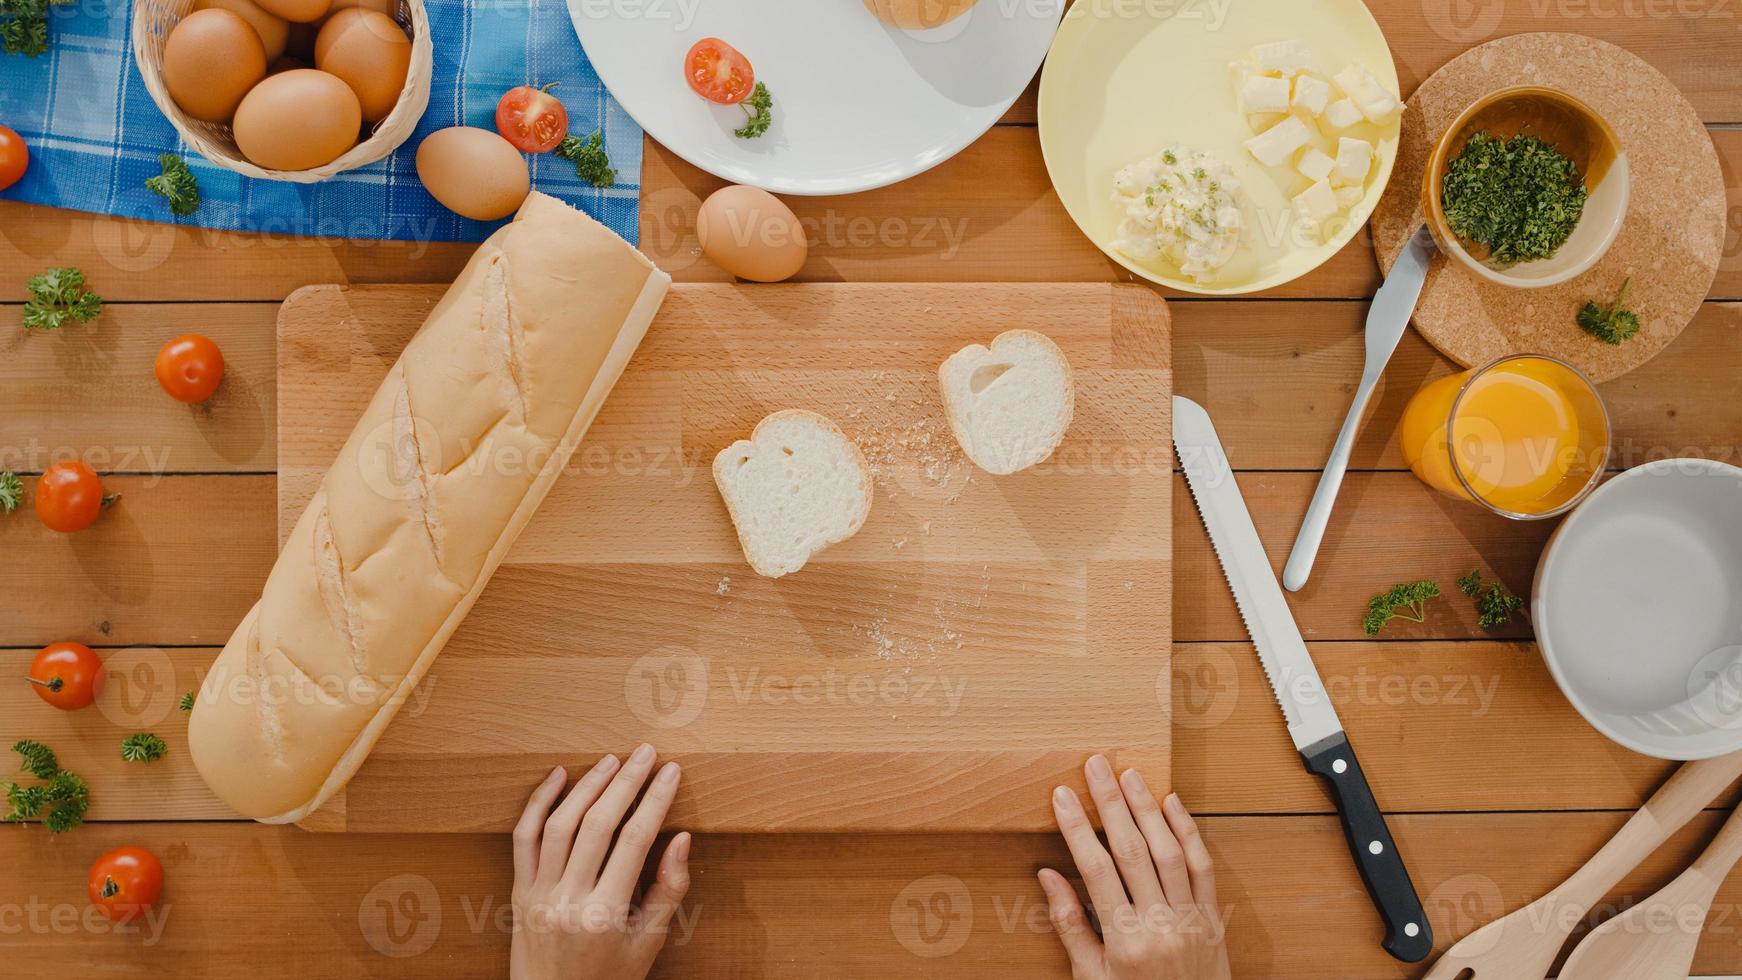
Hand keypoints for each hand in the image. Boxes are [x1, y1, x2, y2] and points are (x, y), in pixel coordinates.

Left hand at [510, 744, 691, 979]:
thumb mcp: (649, 943)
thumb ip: (667, 890)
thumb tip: (683, 839)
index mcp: (605, 914)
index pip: (635, 840)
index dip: (655, 800)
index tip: (672, 772)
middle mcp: (568, 900)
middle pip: (598, 824)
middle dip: (625, 782)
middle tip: (645, 753)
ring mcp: (539, 895)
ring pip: (560, 824)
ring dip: (587, 786)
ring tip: (611, 761)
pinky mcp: (520, 892)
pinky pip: (524, 838)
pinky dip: (539, 803)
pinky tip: (558, 777)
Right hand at [1039, 756, 1230, 979]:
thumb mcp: (1091, 978)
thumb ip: (1071, 925)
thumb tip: (1049, 875)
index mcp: (1125, 941)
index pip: (1096, 870)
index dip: (1077, 828)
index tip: (1062, 795)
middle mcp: (1160, 926)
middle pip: (1132, 850)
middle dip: (1111, 803)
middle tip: (1096, 765)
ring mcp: (1190, 920)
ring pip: (1169, 852)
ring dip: (1148, 809)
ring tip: (1130, 775)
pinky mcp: (1212, 919)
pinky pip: (1202, 867)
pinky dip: (1188, 832)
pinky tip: (1173, 804)